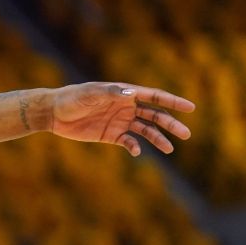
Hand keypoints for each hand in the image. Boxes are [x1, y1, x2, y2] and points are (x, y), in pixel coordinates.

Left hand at [50, 83, 194, 156]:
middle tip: (186, 134)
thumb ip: (111, 93)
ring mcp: (120, 121)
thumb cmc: (72, 98)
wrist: (54, 113)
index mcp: (125, 94)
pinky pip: (128, 142)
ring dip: (158, 138)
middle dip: (171, 124)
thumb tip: (132, 93)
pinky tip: (137, 152)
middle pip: (155, 115)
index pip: (154, 97)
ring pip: (145, 130)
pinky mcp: (111, 135)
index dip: (172, 102)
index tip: (191, 107)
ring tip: (170, 148)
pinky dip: (135, 147)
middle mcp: (126, 107)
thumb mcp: (91, 93)